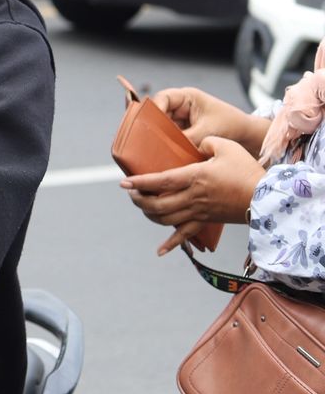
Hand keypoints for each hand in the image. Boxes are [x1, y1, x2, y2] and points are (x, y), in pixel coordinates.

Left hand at [120, 135, 265, 254]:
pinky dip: (171, 244)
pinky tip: (160, 251)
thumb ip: (207, 142)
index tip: (124, 183)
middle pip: (157, 204)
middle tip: (132, 193)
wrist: (268, 198)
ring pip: (166, 219)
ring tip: (142, 206)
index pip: (161, 181)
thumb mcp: (227, 146)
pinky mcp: (207, 221)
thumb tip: (196, 144)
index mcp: (195, 177)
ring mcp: (199, 212)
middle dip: (140, 200)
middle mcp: (193, 197)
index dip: (141, 182)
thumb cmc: (248, 170)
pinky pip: (186, 236)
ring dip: (149, 215)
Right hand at [153, 87, 267, 153]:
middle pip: (158, 112)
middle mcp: (181, 105)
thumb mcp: (207, 131)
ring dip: (160, 135)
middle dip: (154, 125)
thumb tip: (164, 148)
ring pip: (161, 125)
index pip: (162, 98)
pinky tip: (164, 151)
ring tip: (156, 147)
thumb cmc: (231, 126)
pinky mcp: (183, 130)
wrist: (246, 136)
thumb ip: (184, 138)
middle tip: (148, 139)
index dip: (154, 109)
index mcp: (187, 97)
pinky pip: (169, 135)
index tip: (150, 124)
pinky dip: (167, 142)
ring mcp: (181, 118)